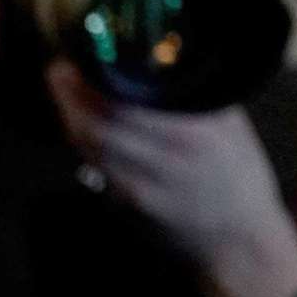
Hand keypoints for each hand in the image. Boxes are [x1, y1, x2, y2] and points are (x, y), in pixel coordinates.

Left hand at [46, 61, 296, 296]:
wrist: (238, 238)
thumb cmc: (239, 174)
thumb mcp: (231, 127)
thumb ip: (196, 99)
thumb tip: (163, 63)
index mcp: (192, 133)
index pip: (126, 102)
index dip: (91, 81)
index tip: (77, 58)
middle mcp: (163, 160)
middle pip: (97, 125)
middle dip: (69, 97)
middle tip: (57, 71)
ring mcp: (142, 186)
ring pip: (90, 147)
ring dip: (68, 118)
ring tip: (62, 92)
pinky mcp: (129, 205)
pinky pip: (96, 166)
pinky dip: (82, 143)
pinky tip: (76, 124)